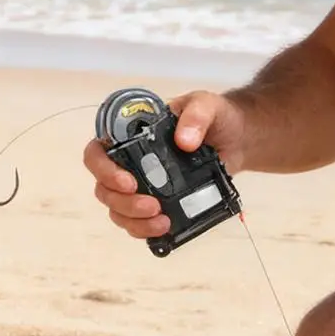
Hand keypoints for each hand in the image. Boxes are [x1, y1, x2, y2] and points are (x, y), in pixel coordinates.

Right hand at [81, 90, 246, 240]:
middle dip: (123, 203)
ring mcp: (142, 185)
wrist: (237, 139)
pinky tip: (165, 230)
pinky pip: (138, 223)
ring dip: (133, 221)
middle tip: (152, 206)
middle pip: (104, 189)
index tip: (128, 182)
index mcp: (130, 135)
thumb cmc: (215, 116)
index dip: (103, 170)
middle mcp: (129, 162)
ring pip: (118, 211)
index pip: (97, 152)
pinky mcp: (157, 203)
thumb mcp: (206, 105)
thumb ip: (196, 116)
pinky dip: (146, 231)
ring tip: (162, 222)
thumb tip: (184, 141)